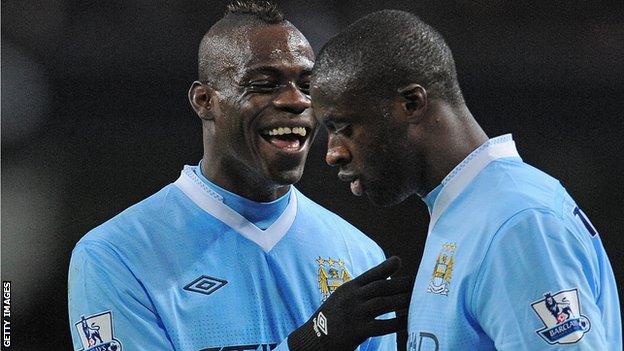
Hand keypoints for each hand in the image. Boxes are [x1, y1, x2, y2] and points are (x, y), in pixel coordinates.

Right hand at [288, 256, 410, 350]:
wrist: (313, 340)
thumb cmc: (332, 319)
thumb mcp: (342, 299)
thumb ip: (361, 290)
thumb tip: (383, 280)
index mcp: (348, 289)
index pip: (369, 275)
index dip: (385, 267)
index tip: (399, 260)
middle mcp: (351, 298)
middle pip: (380, 287)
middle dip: (401, 284)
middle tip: (420, 282)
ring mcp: (354, 314)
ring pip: (383, 303)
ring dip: (402, 300)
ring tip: (418, 298)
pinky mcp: (357, 331)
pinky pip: (382, 325)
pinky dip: (397, 322)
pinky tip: (408, 320)